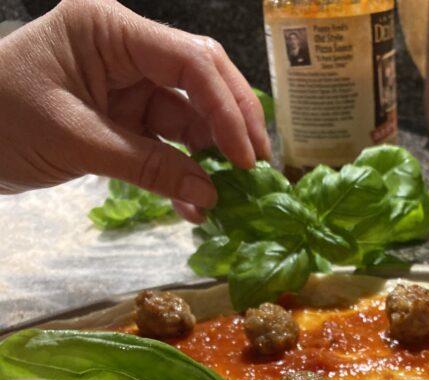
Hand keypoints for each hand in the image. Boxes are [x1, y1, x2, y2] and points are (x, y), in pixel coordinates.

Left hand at [0, 0, 270, 221]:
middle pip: (200, 81)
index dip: (226, 108)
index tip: (245, 158)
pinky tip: (194, 205)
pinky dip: (180, 173)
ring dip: (208, 158)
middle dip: (231, 125)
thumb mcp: (75, 141)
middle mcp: (125, 50)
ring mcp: (124, 84)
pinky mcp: (119, 117)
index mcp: (110, 30)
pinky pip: (163, 143)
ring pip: (187, 117)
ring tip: (227, 198)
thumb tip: (207, 195)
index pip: (189, 60)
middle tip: (255, 171)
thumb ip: (146, 165)